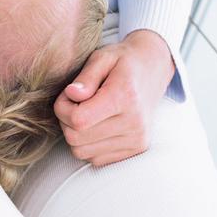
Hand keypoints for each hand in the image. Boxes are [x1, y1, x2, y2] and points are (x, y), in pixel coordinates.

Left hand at [54, 29, 175, 166]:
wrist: (153, 70)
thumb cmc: (123, 62)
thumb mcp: (102, 58)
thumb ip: (86, 77)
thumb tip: (71, 94)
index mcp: (125, 97)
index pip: (79, 119)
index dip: (62, 108)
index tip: (68, 95)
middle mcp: (134, 123)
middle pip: (76, 138)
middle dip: (66, 120)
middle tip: (75, 102)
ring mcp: (137, 139)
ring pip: (82, 152)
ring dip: (76, 134)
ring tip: (86, 113)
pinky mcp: (136, 150)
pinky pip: (95, 159)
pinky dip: (89, 144)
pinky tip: (97, 125)